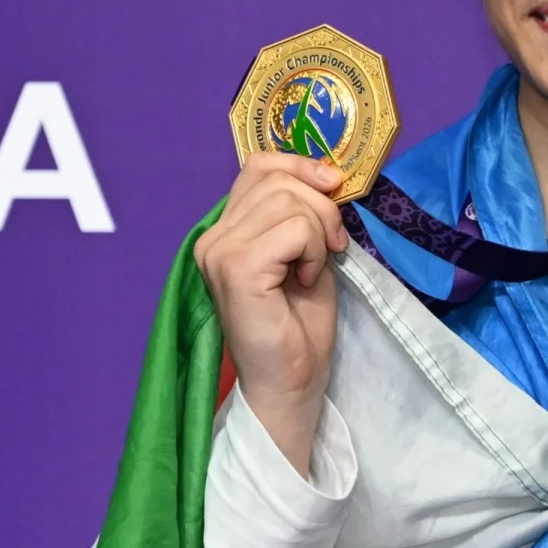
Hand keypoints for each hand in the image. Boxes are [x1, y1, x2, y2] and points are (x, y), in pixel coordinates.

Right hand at [194, 153, 347, 475]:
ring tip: (313, 268)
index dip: (302, 167)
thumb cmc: (299, 325)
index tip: (334, 191)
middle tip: (332, 247)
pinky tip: (305, 280)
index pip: (259, 165)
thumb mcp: (306, 253)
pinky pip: (293, 229)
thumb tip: (327, 175)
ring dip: (318, 232)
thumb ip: (303, 214)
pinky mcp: (236, 269)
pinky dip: (312, 251)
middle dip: (322, 207)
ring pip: (289, 201)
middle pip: (278, 179)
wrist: (290, 381)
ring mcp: (219, 251)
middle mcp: (212, 236)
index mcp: (226, 229)